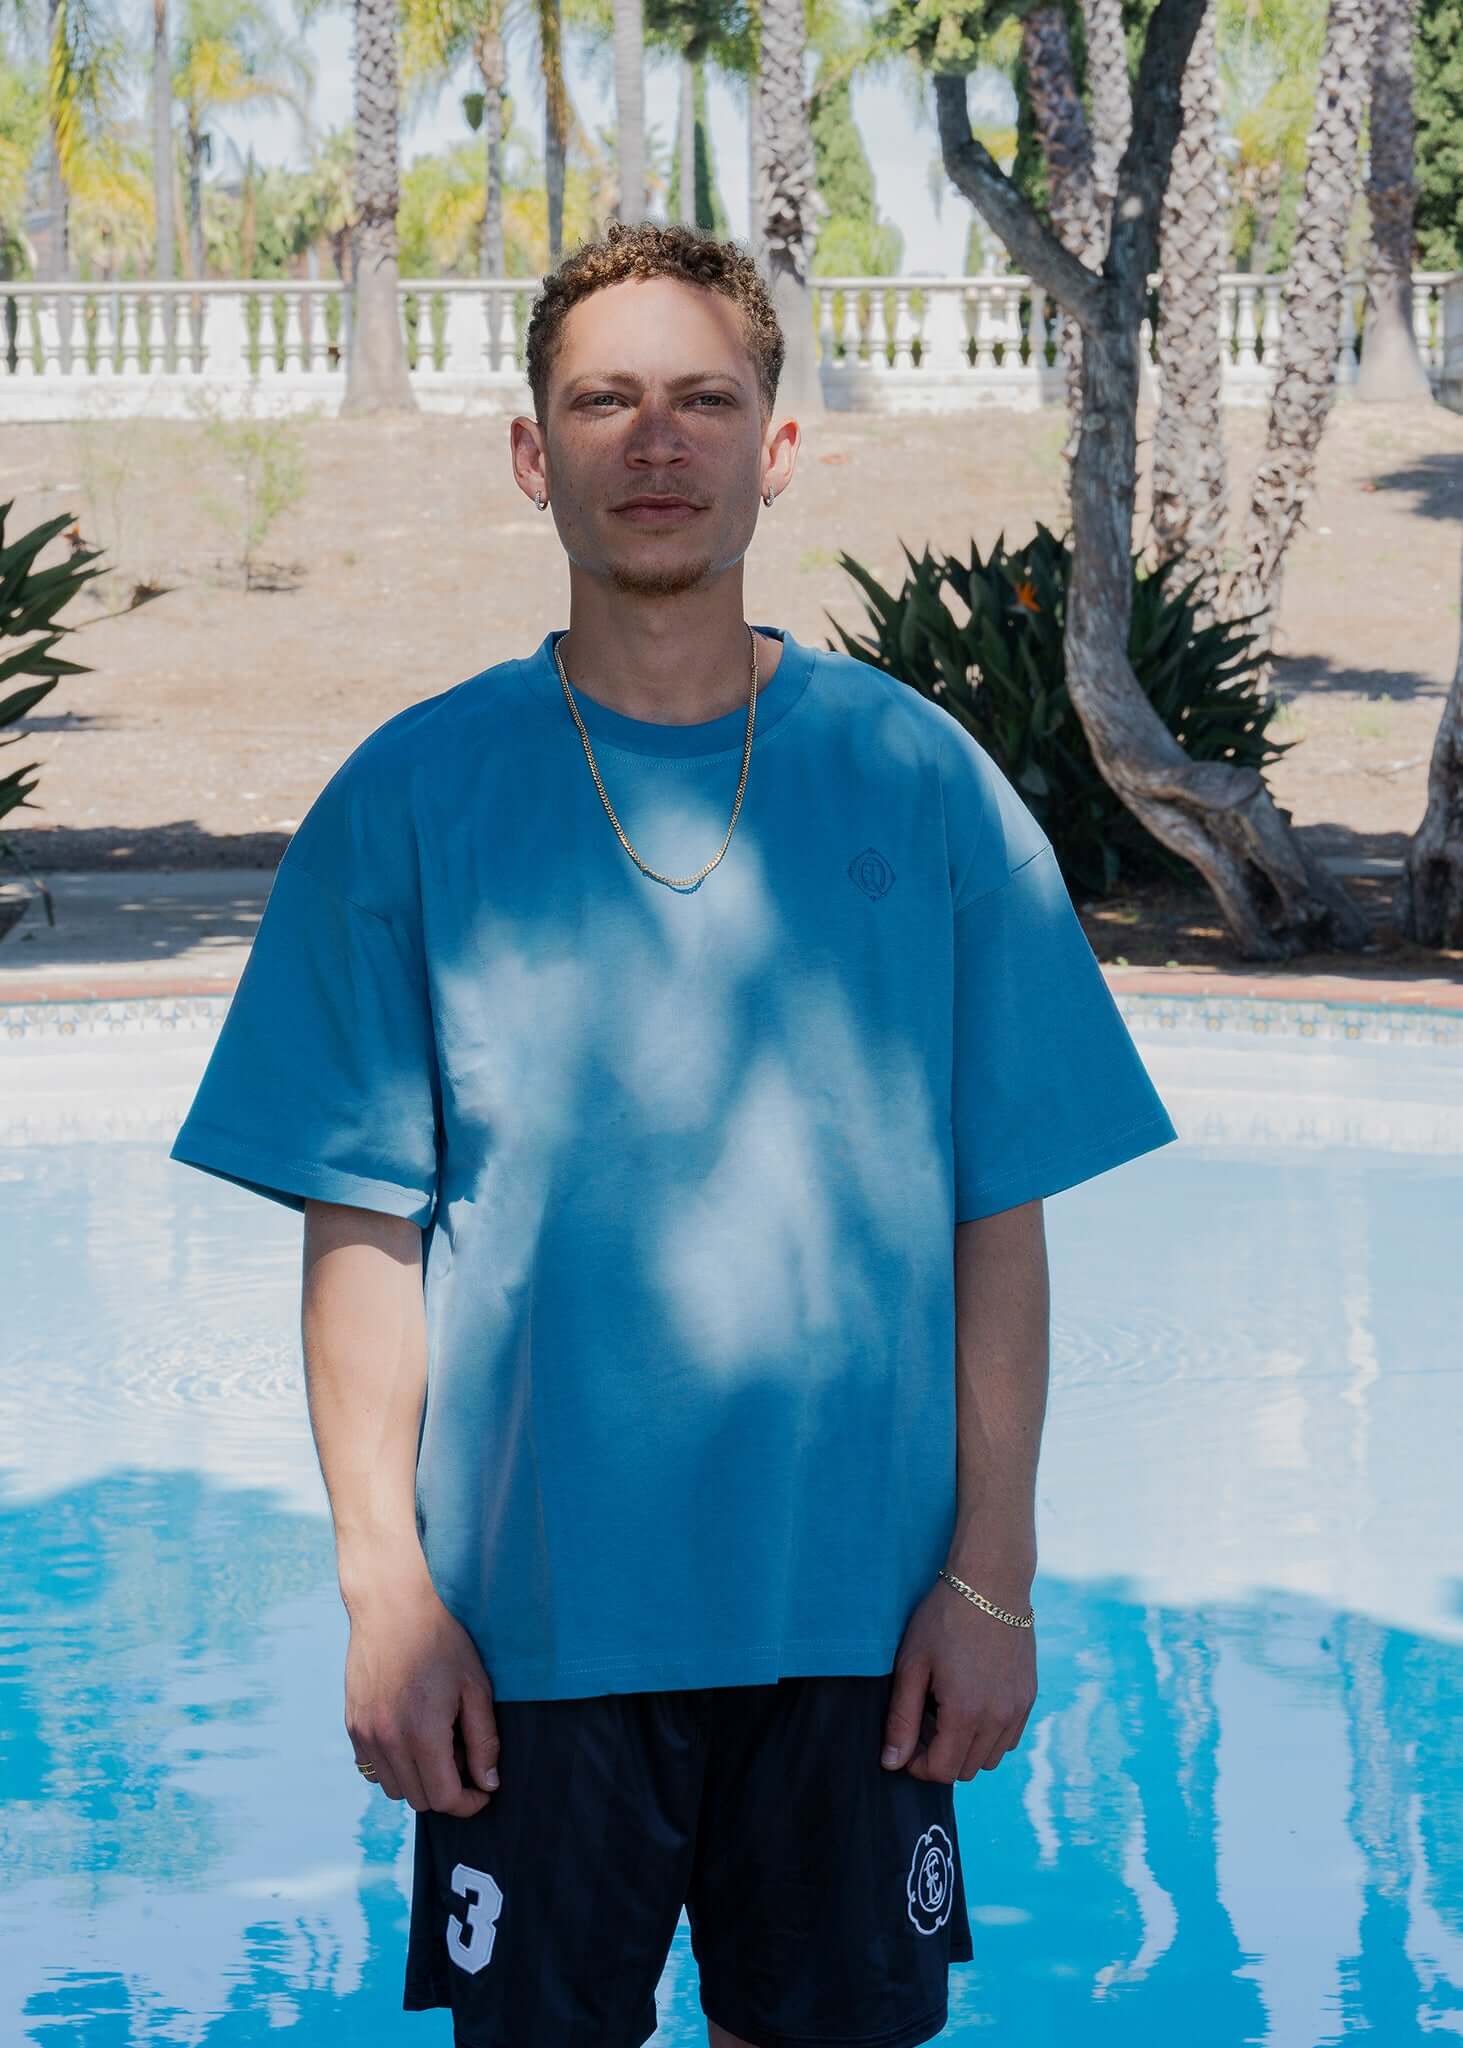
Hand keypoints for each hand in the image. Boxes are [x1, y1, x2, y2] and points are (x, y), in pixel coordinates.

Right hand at [344, 1567, 499, 1815]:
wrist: (393, 1604)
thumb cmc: (442, 1640)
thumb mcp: (475, 1687)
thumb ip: (483, 1741)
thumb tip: (488, 1784)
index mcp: (421, 1734)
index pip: (445, 1798)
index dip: (469, 1803)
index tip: (483, 1791)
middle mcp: (387, 1741)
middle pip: (420, 1800)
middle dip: (447, 1790)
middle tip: (463, 1756)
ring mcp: (365, 1734)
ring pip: (394, 1789)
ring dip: (419, 1780)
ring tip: (437, 1743)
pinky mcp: (352, 1725)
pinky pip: (373, 1768)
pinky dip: (394, 1766)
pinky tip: (411, 1735)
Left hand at [880, 1577, 1036, 1780]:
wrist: (991, 1582)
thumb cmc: (944, 1618)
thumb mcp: (913, 1665)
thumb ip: (902, 1718)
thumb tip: (892, 1762)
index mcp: (965, 1713)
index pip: (943, 1771)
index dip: (919, 1766)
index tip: (907, 1744)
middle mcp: (998, 1718)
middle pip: (966, 1769)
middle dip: (940, 1757)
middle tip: (924, 1722)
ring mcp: (1018, 1708)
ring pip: (990, 1758)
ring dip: (966, 1748)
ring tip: (948, 1712)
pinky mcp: (1029, 1695)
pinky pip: (1010, 1738)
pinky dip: (990, 1735)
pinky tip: (973, 1705)